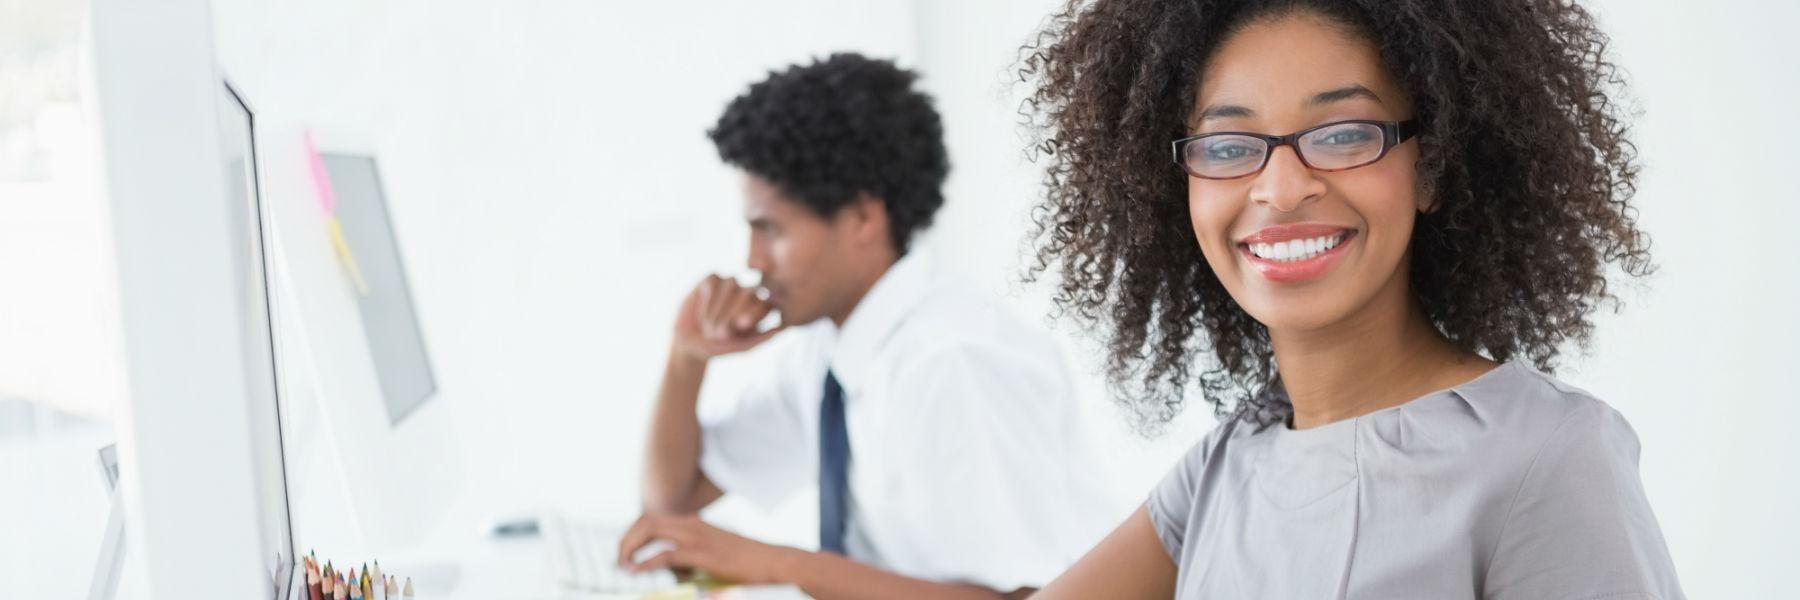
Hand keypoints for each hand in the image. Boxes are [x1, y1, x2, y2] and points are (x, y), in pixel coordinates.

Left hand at [617, 512, 804, 584]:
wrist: (772, 561)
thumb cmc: (745, 561)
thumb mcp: (713, 552)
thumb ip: (689, 556)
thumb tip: (670, 570)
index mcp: (693, 522)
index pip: (652, 519)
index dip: (633, 533)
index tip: (625, 553)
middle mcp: (691, 524)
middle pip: (646, 520)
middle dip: (625, 539)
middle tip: (618, 560)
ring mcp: (697, 536)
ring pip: (650, 530)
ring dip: (630, 547)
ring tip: (623, 565)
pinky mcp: (702, 554)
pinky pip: (664, 554)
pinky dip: (645, 563)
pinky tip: (637, 572)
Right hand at [671, 274, 786, 360]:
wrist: (691, 344)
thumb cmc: (721, 346)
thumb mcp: (742, 347)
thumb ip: (762, 338)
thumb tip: (783, 329)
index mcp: (760, 306)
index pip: (766, 301)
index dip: (753, 312)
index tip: (741, 326)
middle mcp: (747, 291)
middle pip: (750, 291)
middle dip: (734, 312)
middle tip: (723, 332)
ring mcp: (729, 283)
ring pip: (732, 283)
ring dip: (720, 308)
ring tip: (710, 329)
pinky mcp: (711, 279)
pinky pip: (714, 281)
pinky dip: (708, 300)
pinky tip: (702, 316)